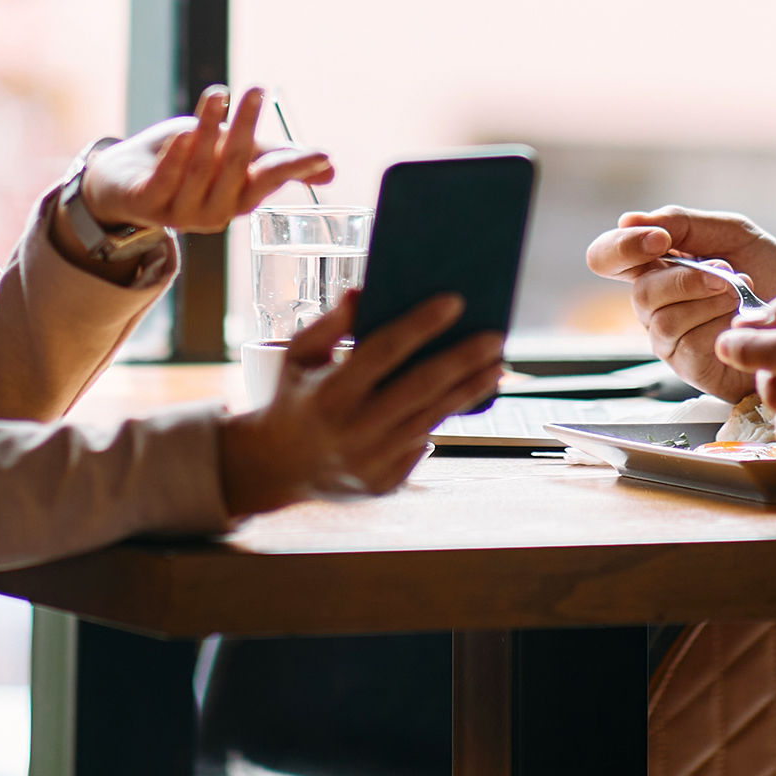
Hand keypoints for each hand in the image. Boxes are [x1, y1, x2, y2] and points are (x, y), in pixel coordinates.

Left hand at [79, 85, 331, 233]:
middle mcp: (216, 212)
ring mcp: (181, 213)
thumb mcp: (234, 155)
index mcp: (241, 198)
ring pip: (201, 169)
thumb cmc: (186, 162)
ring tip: (216, 94)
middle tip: (255, 89)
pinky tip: (184, 133)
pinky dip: (176, 157)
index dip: (296, 167)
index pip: (272, 180)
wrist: (123, 180)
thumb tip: (330, 167)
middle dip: (246, 126)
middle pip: (236, 167)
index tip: (322, 154)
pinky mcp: (147, 205)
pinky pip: (166, 181)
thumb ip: (276, 159)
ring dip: (209, 127)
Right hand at [217, 288, 504, 516]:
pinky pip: (422, 443)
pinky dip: (445, 417)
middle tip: (494, 337)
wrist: (279, 466)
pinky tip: (469, 395)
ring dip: (469, 390)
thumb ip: (329, 325)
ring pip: (431, 419)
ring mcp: (370, 461)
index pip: (381, 352)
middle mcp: (351, 430)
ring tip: (496, 366)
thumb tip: (363, 293)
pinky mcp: (385, 482)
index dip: (420, 325)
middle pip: (419, 388)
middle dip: (462, 360)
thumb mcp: (297, 355)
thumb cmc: (296, 396)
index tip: (455, 301)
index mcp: (328, 392)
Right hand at [583, 207, 775, 402]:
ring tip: (740, 295)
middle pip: (638, 291)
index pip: (607, 256)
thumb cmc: (769, 273)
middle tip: (723, 272)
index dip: (623, 246)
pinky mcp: (688, 367)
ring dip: (708, 300)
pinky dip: (719, 325)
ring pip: (662, 319)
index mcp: (657, 265)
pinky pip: (688, 344)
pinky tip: (740, 320)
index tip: (660, 240)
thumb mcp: (732, 234)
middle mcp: (655, 303)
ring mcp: (669, 338)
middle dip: (684, 278)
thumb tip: (627, 219)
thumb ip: (683, 223)